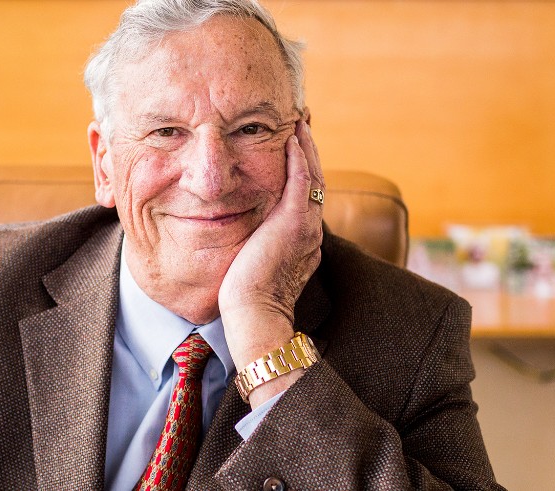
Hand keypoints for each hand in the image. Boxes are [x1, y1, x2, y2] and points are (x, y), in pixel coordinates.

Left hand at [219, 120, 324, 406]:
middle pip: (314, 178)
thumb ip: (255, 244)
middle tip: (302, 121)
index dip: (301, 167)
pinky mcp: (294, 222)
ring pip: (312, 174)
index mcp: (302, 239)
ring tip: (299, 120)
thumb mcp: (253, 263)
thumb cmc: (245, 300)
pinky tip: (291, 137)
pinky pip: (302, 180)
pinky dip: (299, 156)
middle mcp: (311, 229)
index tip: (292, 144)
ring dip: (305, 145)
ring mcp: (306, 225)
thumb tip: (239, 232)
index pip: (306, 194)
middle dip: (308, 148)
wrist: (253, 316)